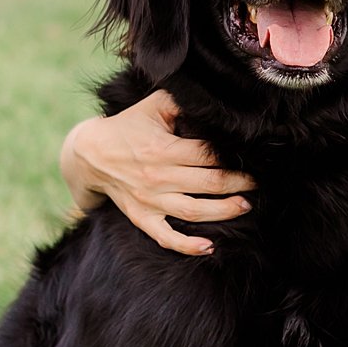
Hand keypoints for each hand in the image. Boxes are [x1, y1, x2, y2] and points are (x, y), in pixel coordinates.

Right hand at [61, 90, 253, 257]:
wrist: (90, 153)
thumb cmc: (128, 126)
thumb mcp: (153, 106)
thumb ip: (181, 101)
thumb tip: (212, 99)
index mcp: (163, 149)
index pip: (207, 155)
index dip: (232, 157)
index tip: (252, 157)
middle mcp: (158, 177)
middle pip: (208, 183)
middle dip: (238, 184)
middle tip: (257, 183)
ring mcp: (149, 200)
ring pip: (193, 211)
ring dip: (223, 211)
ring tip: (244, 206)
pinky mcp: (141, 217)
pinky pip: (165, 237)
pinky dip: (187, 246)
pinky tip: (209, 247)